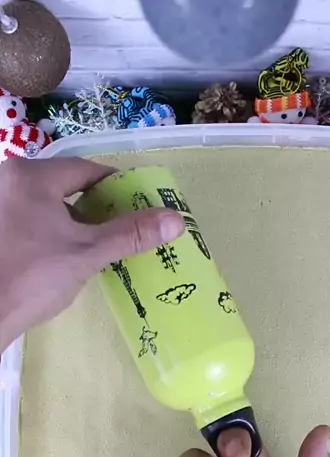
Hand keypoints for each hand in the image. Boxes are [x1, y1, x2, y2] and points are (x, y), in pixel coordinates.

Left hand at [0, 157, 184, 350]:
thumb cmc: (33, 277)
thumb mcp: (86, 253)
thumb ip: (129, 234)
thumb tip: (176, 220)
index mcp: (30, 176)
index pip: (85, 169)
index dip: (116, 185)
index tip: (139, 203)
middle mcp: (7, 181)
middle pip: (63, 186)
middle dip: (95, 205)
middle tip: (122, 226)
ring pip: (45, 205)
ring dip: (73, 221)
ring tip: (98, 244)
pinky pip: (29, 221)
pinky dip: (51, 232)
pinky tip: (63, 256)